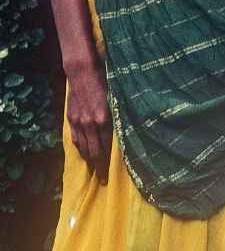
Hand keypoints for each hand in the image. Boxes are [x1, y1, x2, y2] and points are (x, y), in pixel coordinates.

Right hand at [66, 59, 111, 183]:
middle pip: (94, 152)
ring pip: (83, 148)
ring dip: (89, 160)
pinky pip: (75, 139)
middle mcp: (90, 124)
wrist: (83, 71)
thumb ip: (118, 117)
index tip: (109, 176)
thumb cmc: (104, 81)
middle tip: (103, 180)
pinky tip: (84, 153)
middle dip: (99, 168)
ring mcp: (79, 122)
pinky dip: (80, 149)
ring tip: (95, 169)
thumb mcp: (116, 99)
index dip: (107, 164)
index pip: (106, 148)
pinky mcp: (71, 119)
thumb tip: (126, 132)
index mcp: (104, 120)